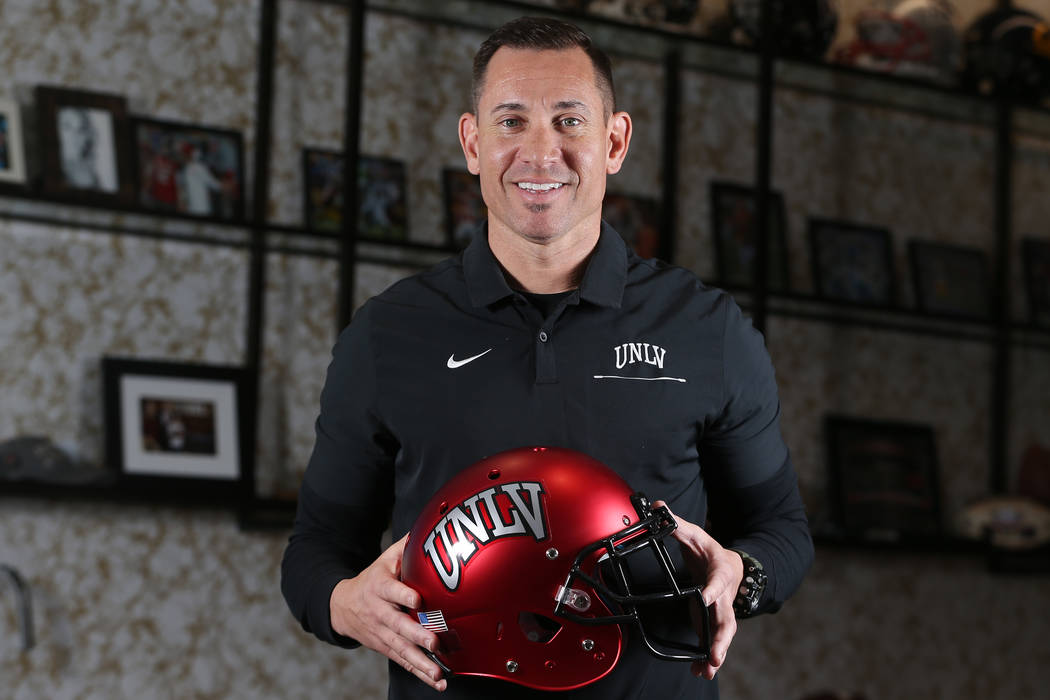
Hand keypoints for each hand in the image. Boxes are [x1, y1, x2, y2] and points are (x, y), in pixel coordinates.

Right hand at [329, 534, 446, 691]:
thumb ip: (405, 547)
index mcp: (379, 587)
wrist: (342, 606)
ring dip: (420, 662)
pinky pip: (404, 662)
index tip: (417, 598)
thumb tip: (428, 528)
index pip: (391, 590)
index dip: (403, 594)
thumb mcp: (385, 560)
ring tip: (438, 673)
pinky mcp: (386, 648)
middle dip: (416, 635)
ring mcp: (382, 633)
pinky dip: (419, 673)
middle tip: (434, 642)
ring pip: (401, 649)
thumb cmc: (373, 578)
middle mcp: (380, 612)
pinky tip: (437, 682)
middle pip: (398, 625)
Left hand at [653, 501, 743, 680]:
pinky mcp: (713, 621)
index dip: (712, 589)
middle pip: (726, 619)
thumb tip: (658, 506)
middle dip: (721, 638)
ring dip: (716, 653)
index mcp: (720, 572)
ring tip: (708, 669)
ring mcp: (721, 611)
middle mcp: (724, 595)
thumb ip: (677, 524)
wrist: (731, 565)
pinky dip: (708, 657)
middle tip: (715, 655)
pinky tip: (701, 671)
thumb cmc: (710, 551)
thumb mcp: (695, 535)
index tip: (705, 597)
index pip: (718, 581)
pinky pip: (714, 641)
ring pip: (723, 635)